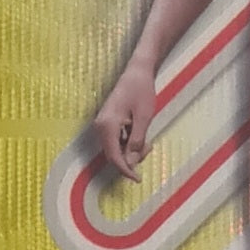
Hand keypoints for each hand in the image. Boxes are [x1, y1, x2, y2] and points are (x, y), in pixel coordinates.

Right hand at [94, 63, 156, 182]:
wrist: (137, 71)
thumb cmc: (141, 90)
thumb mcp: (143, 117)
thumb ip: (136, 141)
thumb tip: (130, 163)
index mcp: (107, 125)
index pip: (114, 157)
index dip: (125, 170)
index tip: (137, 179)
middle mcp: (100, 126)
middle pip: (113, 154)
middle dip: (131, 158)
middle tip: (149, 148)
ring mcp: (103, 124)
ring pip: (116, 148)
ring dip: (131, 150)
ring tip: (147, 140)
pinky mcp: (108, 122)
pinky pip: (116, 140)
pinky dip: (128, 142)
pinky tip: (140, 133)